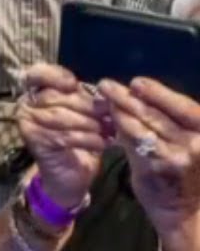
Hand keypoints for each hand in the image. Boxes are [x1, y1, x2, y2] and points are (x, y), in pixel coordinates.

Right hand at [19, 64, 107, 208]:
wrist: (69, 174)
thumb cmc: (78, 138)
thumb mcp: (82, 113)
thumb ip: (84, 99)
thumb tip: (106, 93)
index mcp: (35, 92)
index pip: (37, 74)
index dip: (55, 75)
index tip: (74, 84)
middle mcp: (26, 105)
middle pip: (55, 96)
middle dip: (87, 106)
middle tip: (109, 116)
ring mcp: (27, 123)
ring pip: (61, 116)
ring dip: (90, 125)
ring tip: (109, 131)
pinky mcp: (34, 140)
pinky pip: (64, 136)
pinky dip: (87, 140)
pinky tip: (102, 144)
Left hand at [99, 78, 199, 234]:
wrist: (183, 210)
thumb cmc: (184, 169)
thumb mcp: (185, 141)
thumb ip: (165, 120)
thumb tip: (134, 94)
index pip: (184, 107)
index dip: (159, 93)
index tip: (136, 82)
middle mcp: (196, 145)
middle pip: (158, 115)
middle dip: (129, 97)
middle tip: (106, 84)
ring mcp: (176, 157)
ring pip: (142, 127)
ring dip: (119, 110)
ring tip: (102, 97)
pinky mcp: (155, 168)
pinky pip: (132, 143)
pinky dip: (119, 129)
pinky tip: (108, 120)